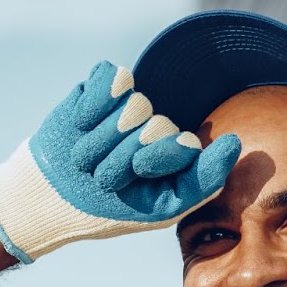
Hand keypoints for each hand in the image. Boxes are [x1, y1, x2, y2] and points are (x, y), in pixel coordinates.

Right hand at [0, 61, 240, 262]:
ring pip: (132, 103)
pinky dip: (91, 106)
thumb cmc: (112, 208)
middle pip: (155, 125)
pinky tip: (80, 124)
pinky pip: (111, 78)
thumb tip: (234, 140)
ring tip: (89, 158)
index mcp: (180, 152)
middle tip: (103, 176)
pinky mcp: (103, 85)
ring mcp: (132, 103)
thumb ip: (204, 179)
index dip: (151, 161)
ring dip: (101, 139)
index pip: (184, 142)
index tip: (134, 179)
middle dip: (120, 157)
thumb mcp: (161, 206)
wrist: (51, 197)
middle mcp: (159, 124)